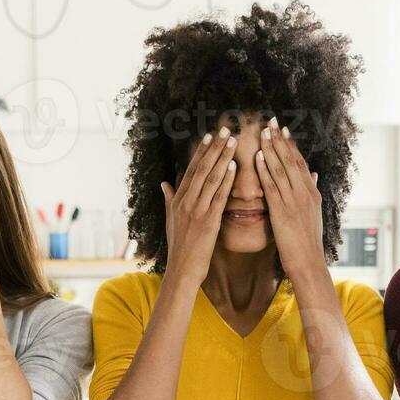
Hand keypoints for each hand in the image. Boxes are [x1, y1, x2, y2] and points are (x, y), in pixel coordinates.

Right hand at [163, 128, 235, 284]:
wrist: (182, 269)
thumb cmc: (179, 247)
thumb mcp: (170, 220)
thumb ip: (169, 199)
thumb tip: (164, 182)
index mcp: (178, 200)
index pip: (191, 169)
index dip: (201, 151)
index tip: (210, 136)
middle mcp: (186, 201)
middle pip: (201, 168)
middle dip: (214, 147)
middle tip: (224, 130)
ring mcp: (197, 210)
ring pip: (211, 178)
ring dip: (223, 157)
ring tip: (232, 141)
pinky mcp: (209, 221)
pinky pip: (219, 196)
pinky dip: (227, 180)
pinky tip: (234, 166)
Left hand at [255, 117, 324, 279]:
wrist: (308, 263)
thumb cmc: (307, 243)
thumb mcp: (313, 214)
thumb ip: (313, 192)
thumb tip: (315, 176)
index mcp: (311, 193)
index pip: (300, 163)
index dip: (290, 145)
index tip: (282, 129)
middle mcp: (305, 193)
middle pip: (291, 160)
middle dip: (280, 139)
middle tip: (272, 121)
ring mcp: (294, 201)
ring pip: (282, 169)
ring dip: (272, 148)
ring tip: (264, 131)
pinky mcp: (282, 211)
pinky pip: (273, 186)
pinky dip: (266, 169)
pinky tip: (259, 156)